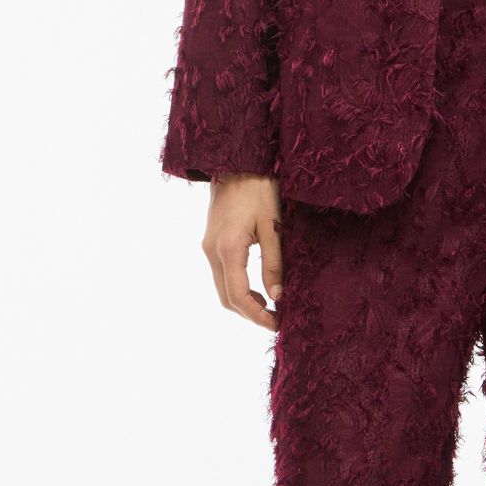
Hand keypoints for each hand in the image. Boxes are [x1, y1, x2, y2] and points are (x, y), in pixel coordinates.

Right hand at [202, 173, 283, 329]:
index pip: (238, 296)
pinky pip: (222, 274)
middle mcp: (212, 251)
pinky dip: (238, 287)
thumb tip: (277, 296)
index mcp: (228, 249)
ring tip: (271, 306)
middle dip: (250, 314)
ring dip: (244, 302)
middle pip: (226, 298)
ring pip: (222, 288)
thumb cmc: (259, 188)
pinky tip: (258, 287)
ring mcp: (208, 246)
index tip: (277, 325)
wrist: (235, 160)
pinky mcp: (211, 241)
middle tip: (276, 319)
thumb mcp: (273, 225)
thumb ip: (274, 262)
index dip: (257, 316)